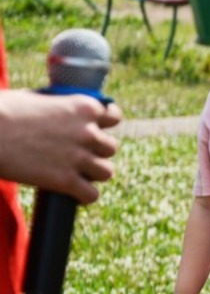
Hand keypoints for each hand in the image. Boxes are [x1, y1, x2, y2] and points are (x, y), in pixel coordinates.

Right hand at [0, 91, 120, 202]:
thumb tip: (56, 108)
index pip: (113, 117)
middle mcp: (87, 131)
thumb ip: (55, 105)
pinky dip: (84, 196)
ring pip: (106, 171)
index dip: (106, 125)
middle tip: (77, 154)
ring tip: (77, 174)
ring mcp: (78, 157)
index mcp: (83, 107)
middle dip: (95, 151)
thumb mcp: (34, 97)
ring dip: (93, 174)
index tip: (98, 129)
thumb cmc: (2, 111)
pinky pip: (91, 195)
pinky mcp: (65, 181)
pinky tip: (73, 194)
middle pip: (110, 147)